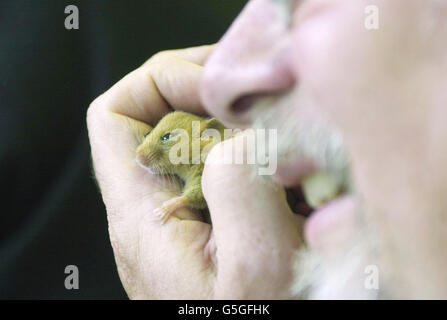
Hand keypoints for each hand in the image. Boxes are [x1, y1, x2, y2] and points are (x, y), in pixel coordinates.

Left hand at [87, 45, 302, 298]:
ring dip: (245, 129)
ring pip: (200, 143)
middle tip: (271, 103)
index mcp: (143, 216)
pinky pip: (227, 171)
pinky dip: (259, 158)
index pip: (115, 115)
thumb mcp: (256, 274)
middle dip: (216, 99)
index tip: (222, 91)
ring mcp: (184, 218)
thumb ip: (241, 193)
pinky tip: (295, 175)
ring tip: (290, 138)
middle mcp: (154, 212)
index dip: (163, 82)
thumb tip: (240, 135)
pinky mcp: (211, 228)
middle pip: (162, 119)